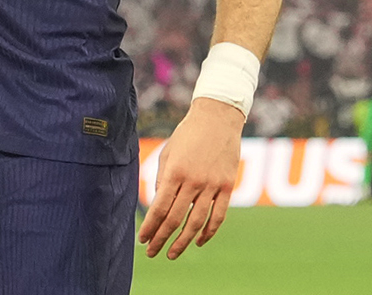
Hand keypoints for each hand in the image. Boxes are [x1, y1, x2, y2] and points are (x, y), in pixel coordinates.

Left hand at [138, 98, 243, 258]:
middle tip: (152, 253)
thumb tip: (158, 205)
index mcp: (174, 172)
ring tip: (172, 254)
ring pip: (197, 222)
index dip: (150, 226)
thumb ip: (161, 179)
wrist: (217, 118)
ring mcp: (212, 186)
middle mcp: (193, 181)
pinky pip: (218, 216)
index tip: (143, 240)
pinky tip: (199, 241)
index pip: (160, 208)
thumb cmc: (187, 134)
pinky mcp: (228, 187)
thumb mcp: (168, 153)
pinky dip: (209, 231)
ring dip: (183, 241)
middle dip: (162, 238)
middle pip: (176, 219)